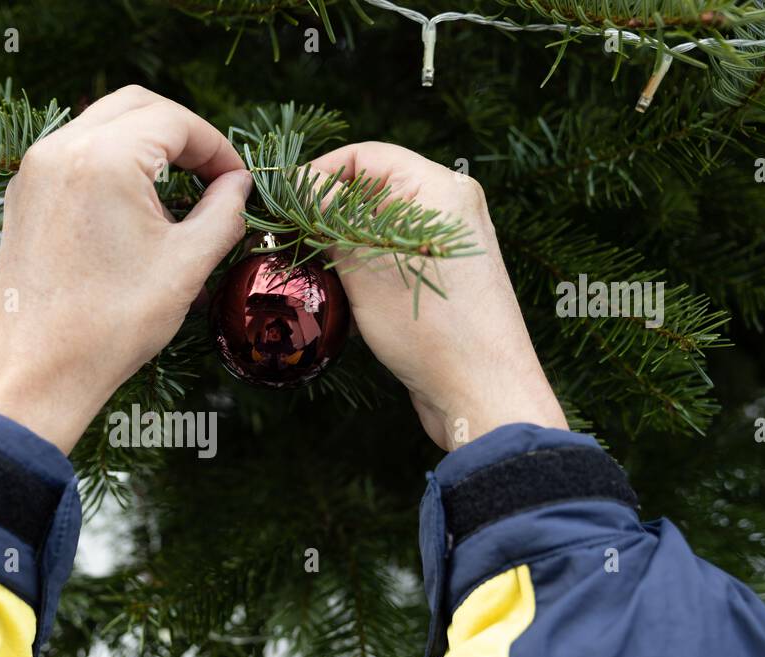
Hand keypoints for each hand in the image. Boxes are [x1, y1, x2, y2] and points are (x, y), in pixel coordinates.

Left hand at [0, 86, 251, 452]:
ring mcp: (34, 171)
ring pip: (102, 126)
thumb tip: (239, 184)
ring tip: (178, 197)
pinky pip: (75, 156)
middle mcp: (60, 149)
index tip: (239, 182)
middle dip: (182, 134)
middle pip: (136, 106)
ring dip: (146, 147)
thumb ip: (223, 212)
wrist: (36, 375)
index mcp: (103, 159)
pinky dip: (112, 166)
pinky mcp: (22, 197)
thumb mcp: (186, 266)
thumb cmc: (110, 326)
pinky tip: (135, 212)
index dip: (217, 147)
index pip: (175, 120)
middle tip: (213, 177)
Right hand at [307, 142, 566, 450]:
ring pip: (378, 226)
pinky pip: (392, 255)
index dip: (317, 174)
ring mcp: (448, 242)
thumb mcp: (366, 267)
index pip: (364, 156)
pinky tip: (338, 293)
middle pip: (371, 188)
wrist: (483, 392)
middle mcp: (449, 206)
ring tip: (308, 268)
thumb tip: (297, 194)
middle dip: (326, 212)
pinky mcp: (444, 276)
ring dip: (340, 245)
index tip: (281, 204)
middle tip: (287, 238)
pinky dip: (362, 267)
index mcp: (439, 187)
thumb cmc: (431, 327)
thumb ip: (330, 221)